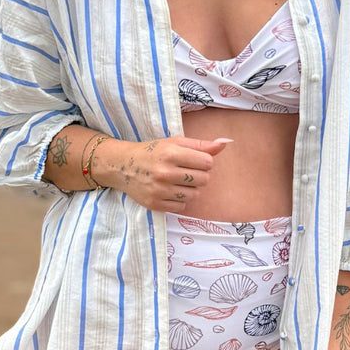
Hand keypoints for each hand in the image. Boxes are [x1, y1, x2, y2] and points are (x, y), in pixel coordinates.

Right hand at [99, 135, 232, 211]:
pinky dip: (180, 200)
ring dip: (190, 189)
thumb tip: (226, 143)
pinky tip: (170, 191)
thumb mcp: (175, 142)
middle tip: (185, 171)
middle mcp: (165, 172)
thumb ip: (202, 144)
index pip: (208, 162)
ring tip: (178, 181)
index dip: (204, 161)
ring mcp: (159, 190)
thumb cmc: (153, 152)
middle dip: (199, 175)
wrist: (123, 166)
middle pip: (204, 180)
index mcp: (171, 153)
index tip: (193, 160)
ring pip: (195, 195)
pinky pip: (182, 207)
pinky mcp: (154, 204)